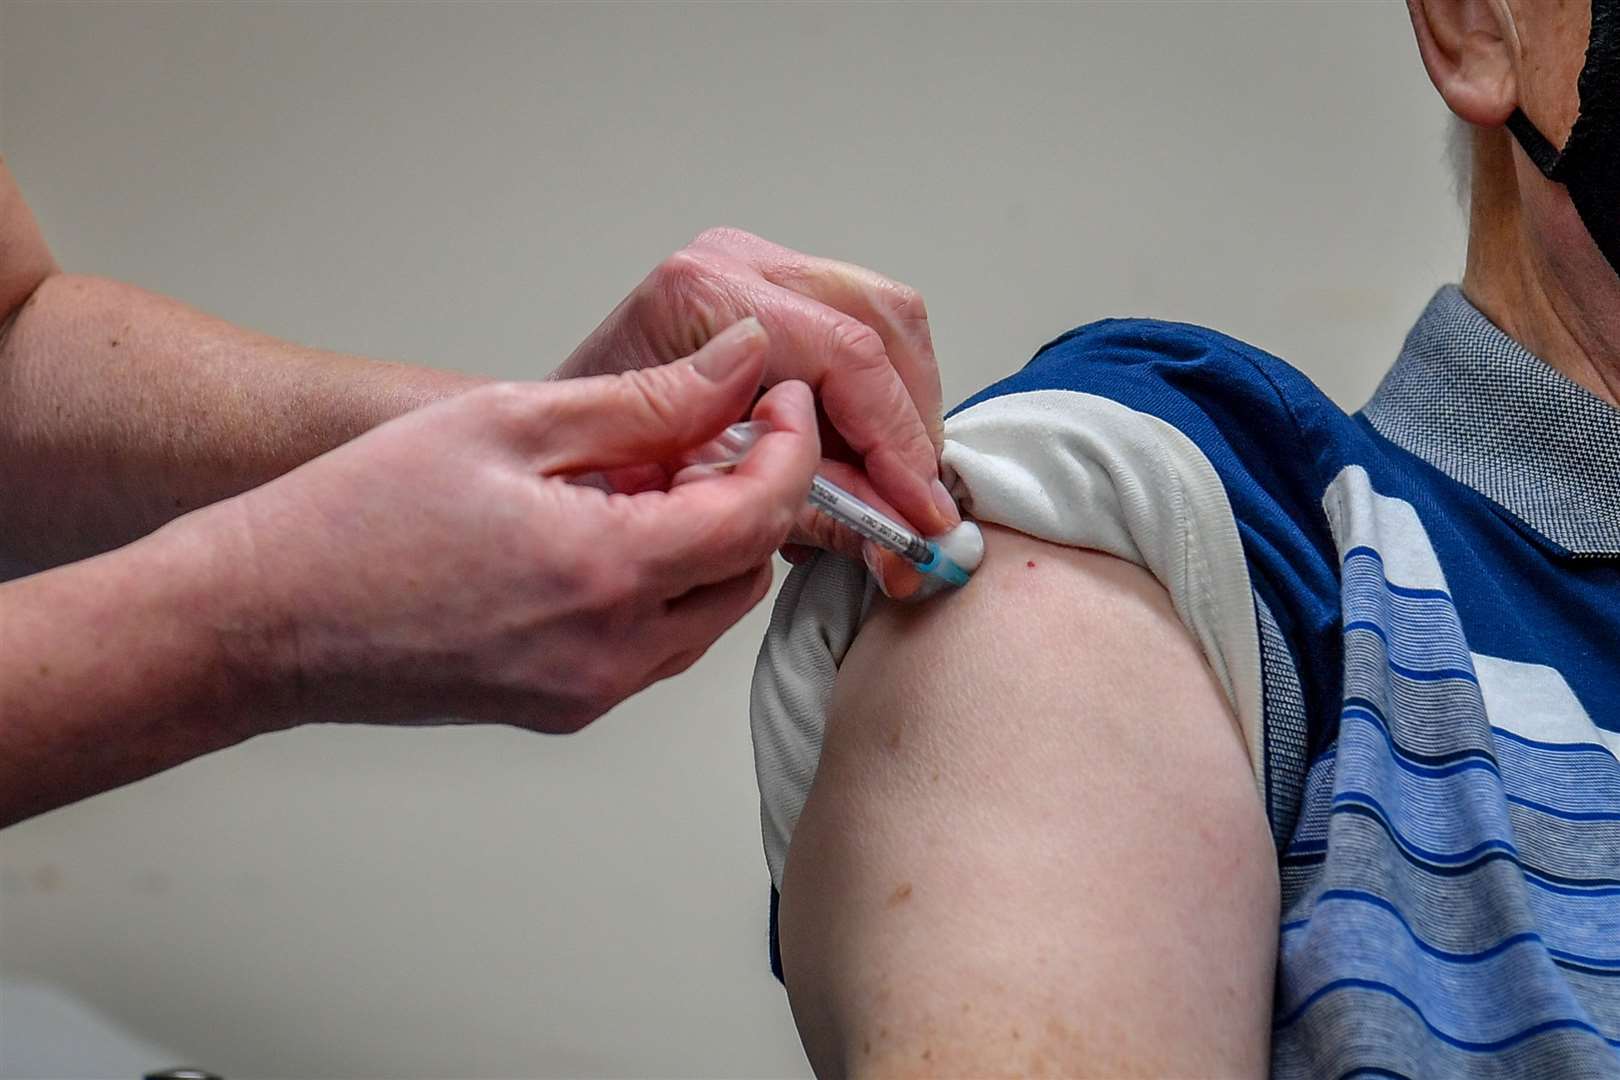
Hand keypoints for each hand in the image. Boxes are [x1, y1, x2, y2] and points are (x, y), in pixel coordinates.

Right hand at [196, 319, 817, 732]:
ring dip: (705, 541)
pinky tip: (600, 529)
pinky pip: (655, 644)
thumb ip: (646, 399)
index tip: (776, 396)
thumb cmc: (354, 516)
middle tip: (704, 430)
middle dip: (752, 494)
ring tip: (639, 476)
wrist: (257, 623)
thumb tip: (741, 363)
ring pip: (708, 613)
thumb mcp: (508, 423)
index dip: (791, 444)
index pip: (763, 512)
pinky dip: (659, 583)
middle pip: (749, 569)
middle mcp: (614, 655)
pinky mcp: (564, 708)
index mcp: (607, 574)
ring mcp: (590, 693)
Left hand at [556, 228, 958, 596]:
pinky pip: (858, 327)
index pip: (847, 355)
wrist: (538, 452)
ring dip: (901, 409)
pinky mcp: (767, 290)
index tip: (920, 511)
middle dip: (911, 422)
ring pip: (884, 317)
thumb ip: (802, 506)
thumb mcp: (695, 495)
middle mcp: (732, 265)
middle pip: (883, 320)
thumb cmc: (584, 466)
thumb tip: (895, 540)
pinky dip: (875, 398)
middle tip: (916, 503)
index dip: (898, 441)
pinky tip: (863, 460)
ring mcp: (752, 268)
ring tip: (892, 488)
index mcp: (702, 296)